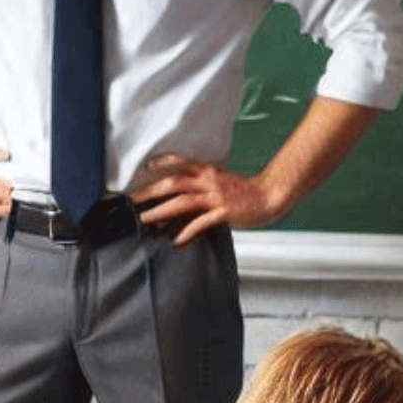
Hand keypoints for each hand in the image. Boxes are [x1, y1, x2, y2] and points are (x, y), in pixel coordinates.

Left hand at [130, 153, 284, 245]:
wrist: (271, 194)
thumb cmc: (247, 191)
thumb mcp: (221, 183)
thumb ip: (203, 187)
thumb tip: (182, 201)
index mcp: (208, 171)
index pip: (180, 162)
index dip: (162, 162)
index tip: (145, 167)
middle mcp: (209, 181)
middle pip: (173, 183)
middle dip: (150, 191)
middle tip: (132, 199)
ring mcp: (216, 196)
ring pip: (182, 202)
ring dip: (161, 211)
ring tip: (145, 219)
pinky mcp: (224, 212)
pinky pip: (201, 223)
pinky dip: (186, 232)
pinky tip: (175, 240)